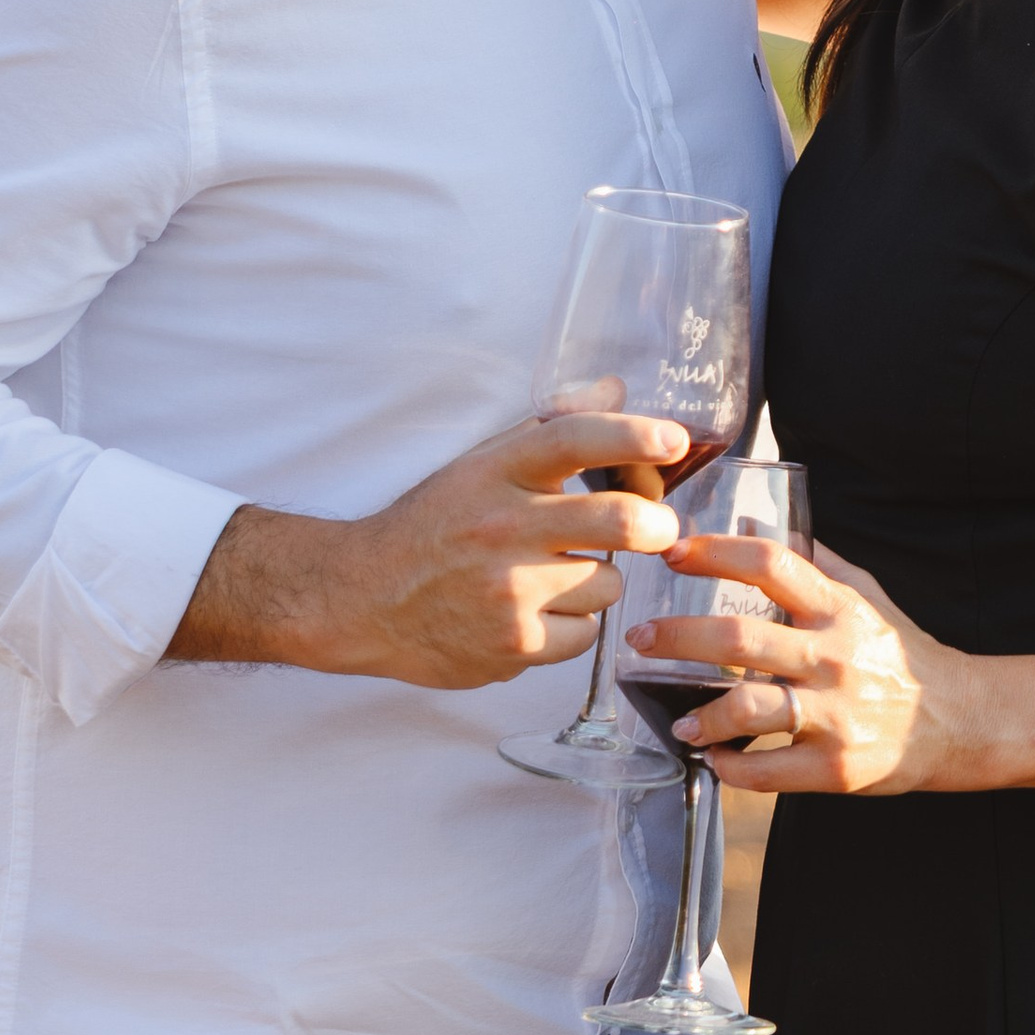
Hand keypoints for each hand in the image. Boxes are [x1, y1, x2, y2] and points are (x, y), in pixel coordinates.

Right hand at [172, 412, 688, 689]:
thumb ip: (553, 426)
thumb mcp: (481, 465)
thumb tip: (618, 389)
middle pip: (620, 520)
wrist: (360, 599)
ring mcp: (508, 591)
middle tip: (658, 530)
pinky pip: (584, 634)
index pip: (575, 439)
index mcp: (495, 471)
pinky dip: (571, 627)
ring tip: (554, 579)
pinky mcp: (513, 646)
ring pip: (607, 583)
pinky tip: (535, 616)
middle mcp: (502, 526)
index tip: (674, 440)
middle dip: (657, 526)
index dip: (634, 435)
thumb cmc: (433, 525)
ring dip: (597, 581)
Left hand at [626, 536, 979, 792]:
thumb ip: (817, 563)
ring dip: (702, 715)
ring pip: (749, 708)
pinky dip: (732, 766)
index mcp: (838, 609)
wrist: (959, 720)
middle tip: (639, 638)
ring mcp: (835, 714)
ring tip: (679, 720)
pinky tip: (716, 758)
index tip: (673, 552)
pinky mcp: (836, 767)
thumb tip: (759, 518)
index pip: (770, 563)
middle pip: (739, 636)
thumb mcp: (867, 597)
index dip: (715, 552)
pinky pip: (768, 769)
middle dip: (677, 636)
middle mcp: (834, 656)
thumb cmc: (901, 655)